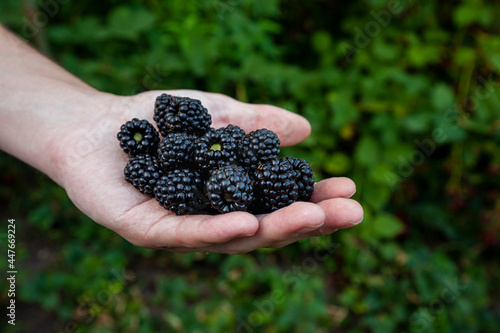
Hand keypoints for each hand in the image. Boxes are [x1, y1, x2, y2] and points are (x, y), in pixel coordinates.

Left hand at [51, 90, 363, 252]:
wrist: (96, 124)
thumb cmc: (157, 122)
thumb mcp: (216, 115)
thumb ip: (256, 124)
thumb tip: (307, 129)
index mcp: (230, 196)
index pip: (279, 202)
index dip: (315, 198)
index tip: (350, 188)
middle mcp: (212, 219)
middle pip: (266, 225)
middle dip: (310, 219)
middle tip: (352, 211)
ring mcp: (182, 229)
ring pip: (234, 236)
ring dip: (276, 228)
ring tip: (313, 216)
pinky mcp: (148, 231)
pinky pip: (186, 234)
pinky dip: (218, 230)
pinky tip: (247, 221)